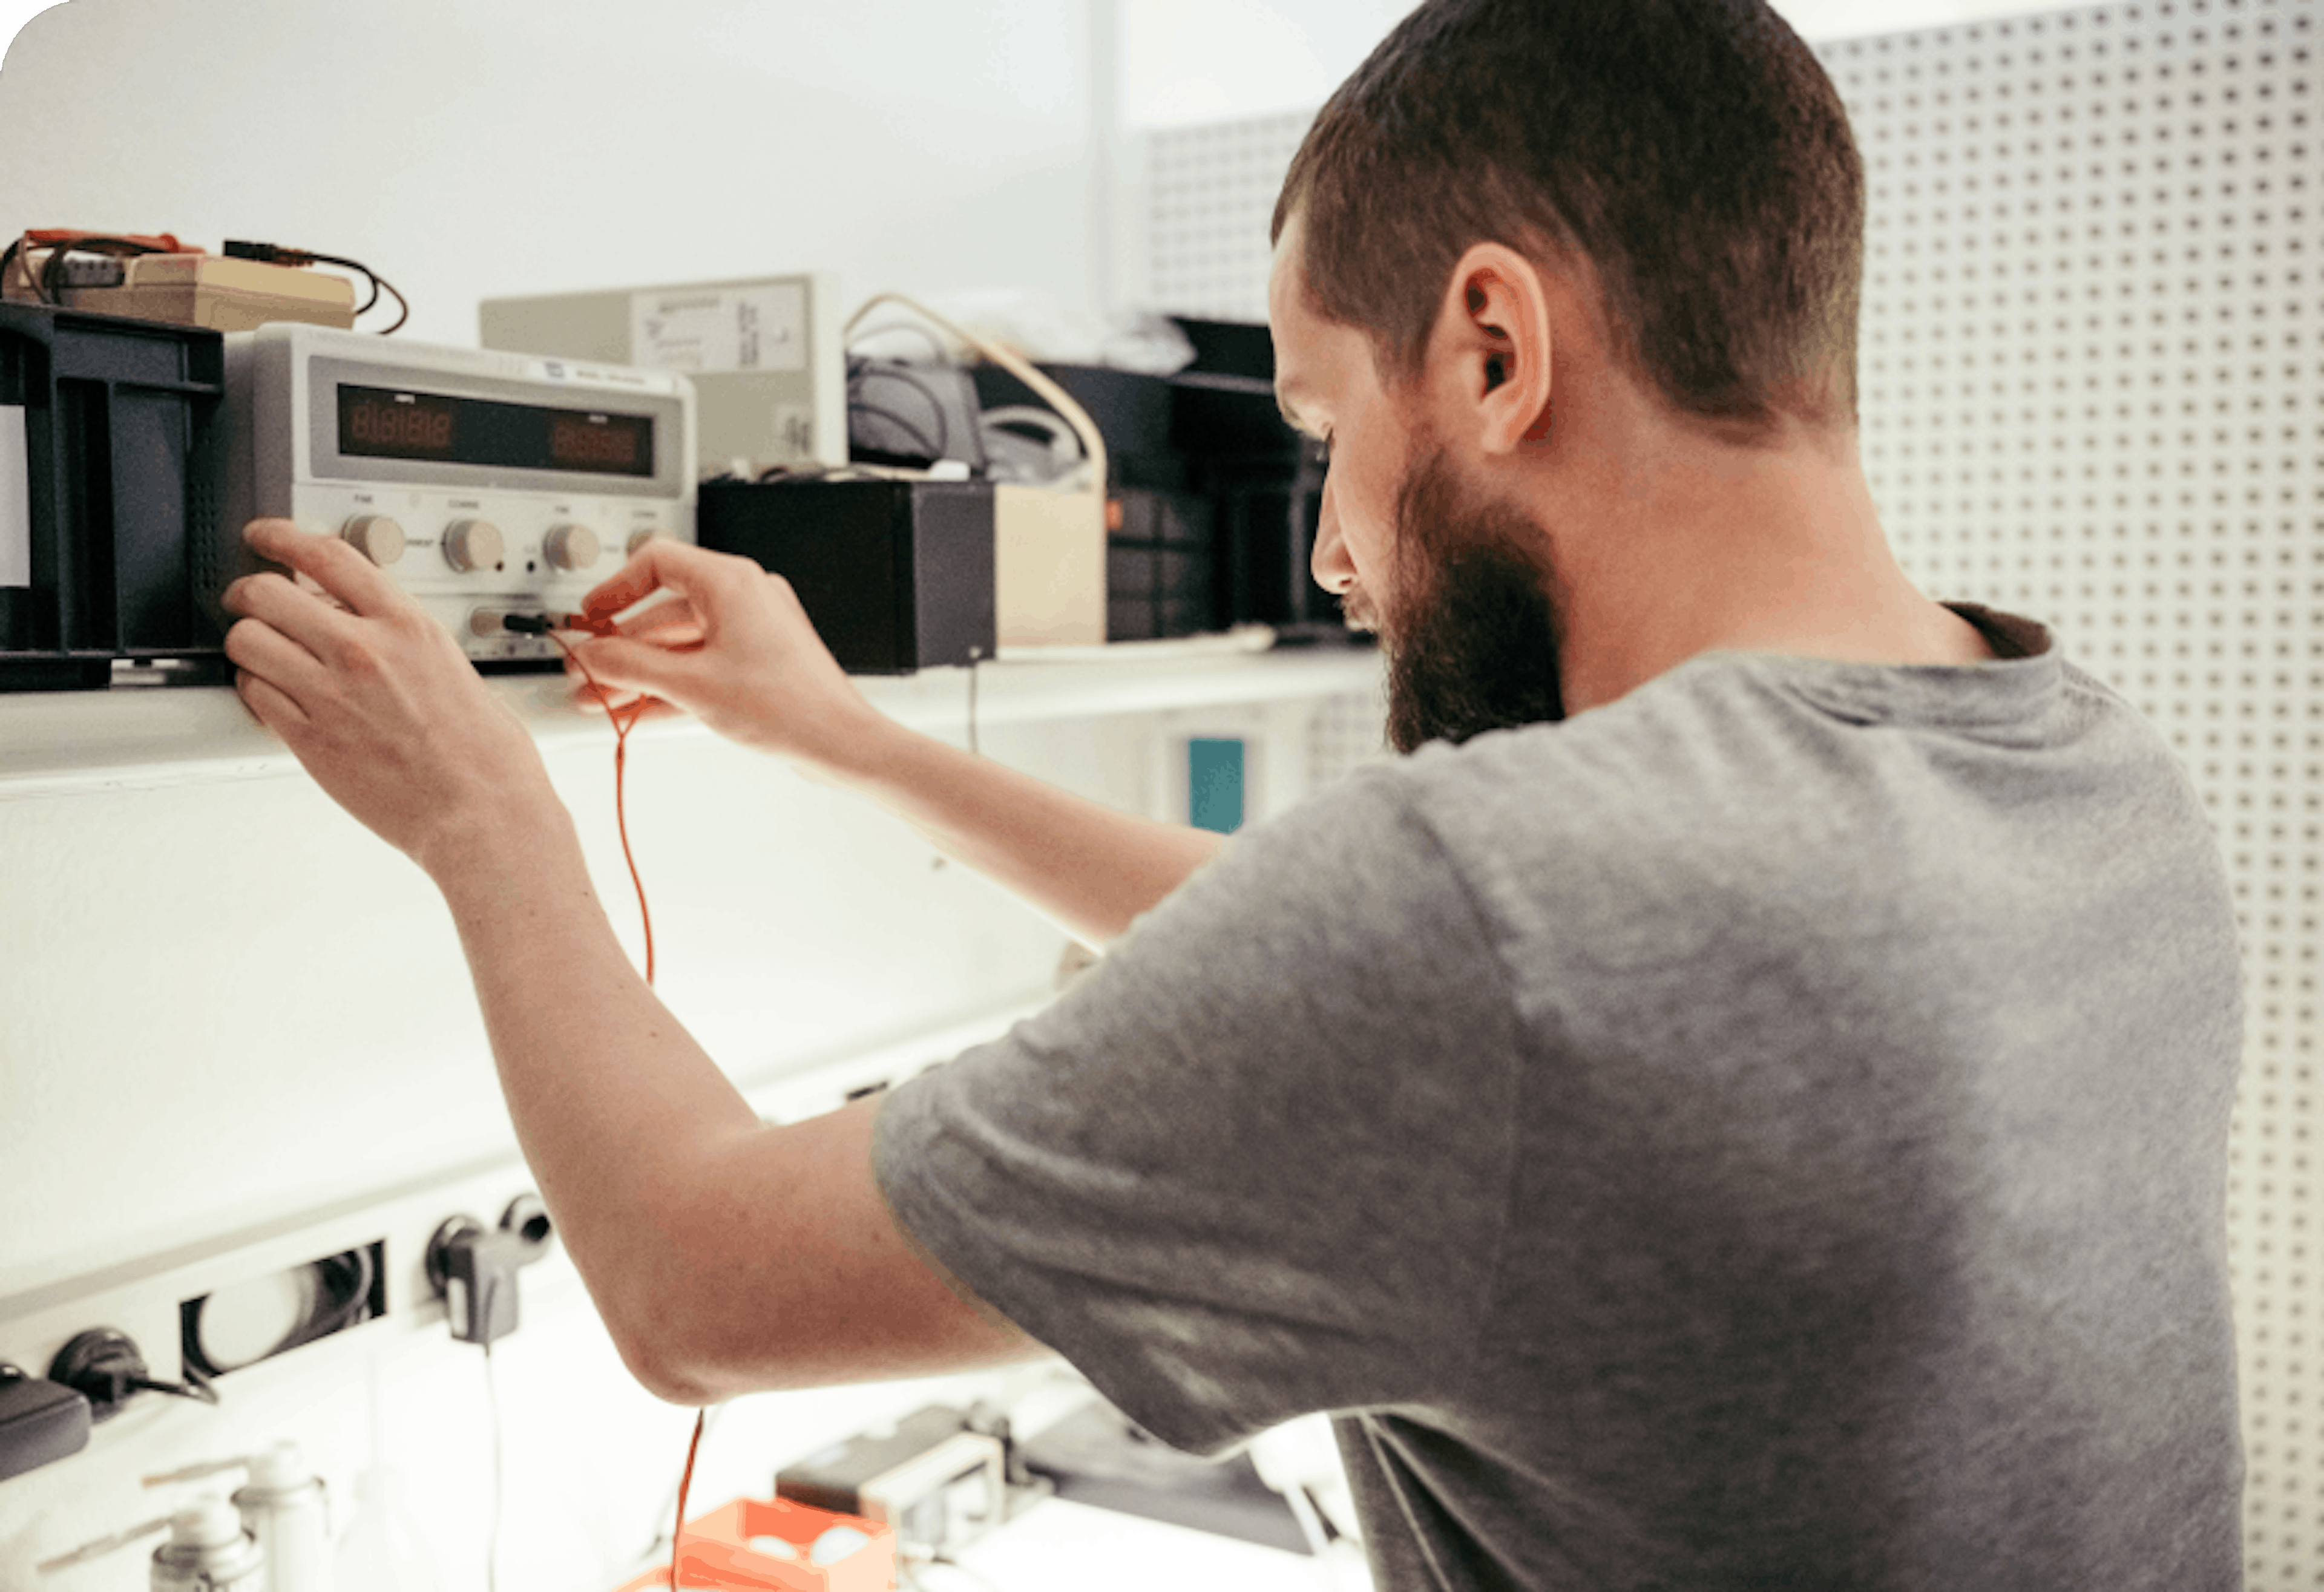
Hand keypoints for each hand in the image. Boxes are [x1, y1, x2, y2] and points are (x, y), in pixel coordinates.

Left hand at [222, 519, 566, 876]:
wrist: (484, 812)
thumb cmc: (486, 754)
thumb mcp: (451, 666)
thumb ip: (403, 639)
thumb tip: (368, 624)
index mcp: (407, 626)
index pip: (327, 556)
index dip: (282, 537)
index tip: (265, 536)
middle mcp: (363, 651)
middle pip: (268, 593)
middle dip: (249, 594)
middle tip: (249, 602)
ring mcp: (331, 695)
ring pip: (247, 641)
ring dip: (247, 643)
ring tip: (262, 654)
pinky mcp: (311, 740)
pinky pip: (254, 695)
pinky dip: (255, 690)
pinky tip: (274, 696)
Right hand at [563, 541, 888, 775]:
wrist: (841, 743)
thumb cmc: (789, 707)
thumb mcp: (692, 684)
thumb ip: (630, 666)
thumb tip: (589, 656)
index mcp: (732, 582)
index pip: (657, 562)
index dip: (616, 587)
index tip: (590, 616)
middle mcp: (745, 598)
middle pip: (664, 611)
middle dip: (620, 648)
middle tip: (585, 673)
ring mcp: (754, 631)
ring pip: (680, 644)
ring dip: (639, 672)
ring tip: (599, 699)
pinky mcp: (760, 663)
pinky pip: (702, 665)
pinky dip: (669, 684)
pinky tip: (636, 710)